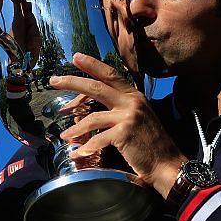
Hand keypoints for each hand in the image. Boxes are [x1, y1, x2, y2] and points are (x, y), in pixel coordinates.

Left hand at [51, 53, 186, 197]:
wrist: (167, 163)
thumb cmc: (151, 144)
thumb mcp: (139, 117)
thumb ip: (121, 107)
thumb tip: (93, 106)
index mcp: (134, 95)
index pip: (110, 74)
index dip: (92, 64)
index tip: (75, 57)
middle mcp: (132, 102)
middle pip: (96, 87)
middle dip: (72, 82)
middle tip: (54, 80)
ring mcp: (128, 117)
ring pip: (92, 117)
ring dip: (75, 128)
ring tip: (64, 135)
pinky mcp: (125, 133)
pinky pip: (98, 139)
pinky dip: (86, 148)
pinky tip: (78, 153)